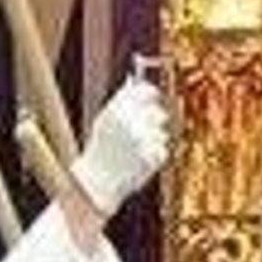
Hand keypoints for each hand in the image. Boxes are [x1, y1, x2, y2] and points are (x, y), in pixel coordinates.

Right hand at [72, 77, 168, 219]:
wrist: (98, 182)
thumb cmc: (100, 150)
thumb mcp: (104, 120)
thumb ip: (121, 100)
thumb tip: (135, 79)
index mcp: (118, 110)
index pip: (147, 91)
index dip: (152, 95)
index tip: (153, 98)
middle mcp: (132, 121)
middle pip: (159, 113)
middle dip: (154, 123)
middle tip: (142, 133)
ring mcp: (144, 140)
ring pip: (162, 133)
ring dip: (154, 141)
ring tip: (137, 152)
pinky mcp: (154, 156)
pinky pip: (163, 149)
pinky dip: (155, 156)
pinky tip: (140, 162)